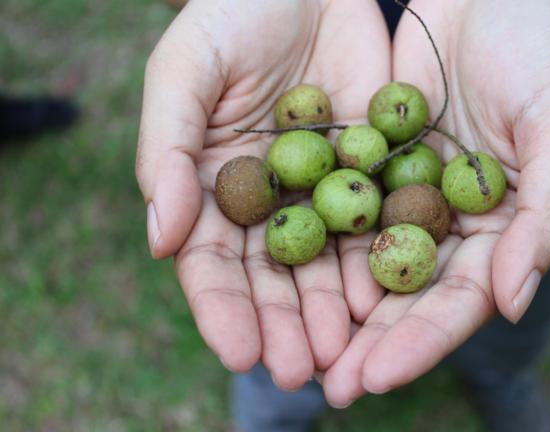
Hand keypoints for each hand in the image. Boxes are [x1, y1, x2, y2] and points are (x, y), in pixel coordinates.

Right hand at [135, 0, 389, 388]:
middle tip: (302, 372)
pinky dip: (380, 261)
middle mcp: (270, 202)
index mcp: (214, 188)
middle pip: (274, 278)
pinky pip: (378, 222)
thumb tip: (160, 239)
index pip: (213, 264)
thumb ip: (166, 151)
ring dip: (335, 313)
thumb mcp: (185, 72)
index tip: (241, 352)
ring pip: (328, 264)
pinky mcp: (373, 171)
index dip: (223, 310)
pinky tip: (389, 298)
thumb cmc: (232, 16)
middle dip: (285, 326)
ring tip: (346, 354)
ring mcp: (324, 190)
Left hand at [322, 0, 549, 405]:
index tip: (375, 378)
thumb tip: (511, 302)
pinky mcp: (368, 161)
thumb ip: (544, 217)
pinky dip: (311, 241)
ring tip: (291, 352)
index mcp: (501, 230)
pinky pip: (336, 207)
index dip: (420, 342)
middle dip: (366, 343)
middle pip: (405, 295)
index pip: (460, 301)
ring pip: (364, 261)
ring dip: (330, 309)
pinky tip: (276, 274)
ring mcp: (406, 194)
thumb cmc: (538, 57)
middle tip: (324, 387)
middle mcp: (450, 222)